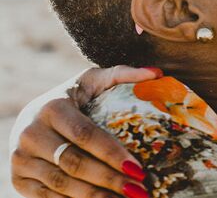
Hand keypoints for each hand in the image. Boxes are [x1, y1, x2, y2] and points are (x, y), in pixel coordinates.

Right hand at [11, 66, 161, 197]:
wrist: (32, 116)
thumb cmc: (74, 98)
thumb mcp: (94, 81)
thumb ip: (123, 74)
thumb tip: (156, 73)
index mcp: (51, 108)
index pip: (85, 135)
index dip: (112, 154)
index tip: (139, 169)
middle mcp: (30, 133)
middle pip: (74, 163)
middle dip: (109, 179)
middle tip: (138, 190)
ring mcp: (21, 159)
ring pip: (61, 184)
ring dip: (96, 196)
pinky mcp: (18, 180)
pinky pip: (48, 197)